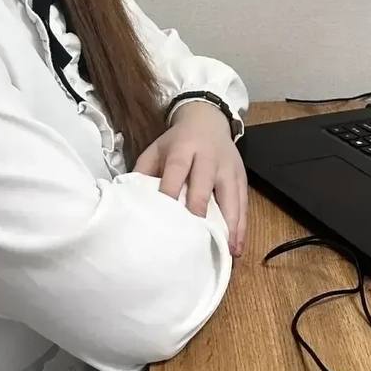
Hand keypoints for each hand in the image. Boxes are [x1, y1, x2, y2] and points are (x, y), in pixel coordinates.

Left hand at [133, 101, 247, 256]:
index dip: (171, 190)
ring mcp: (228, 167)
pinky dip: (241, 225)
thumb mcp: (156, 149)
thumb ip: (143, 172)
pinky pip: (243, 202)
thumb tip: (127, 201)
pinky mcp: (241, 176)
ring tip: (225, 251)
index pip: (177, 168)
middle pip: (205, 183)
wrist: (207, 119)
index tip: (166, 217)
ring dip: (228, 224)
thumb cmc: (177, 142)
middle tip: (196, 238)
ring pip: (230, 196)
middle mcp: (208, 157)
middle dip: (200, 210)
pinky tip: (236, 246)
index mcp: (183, 147)